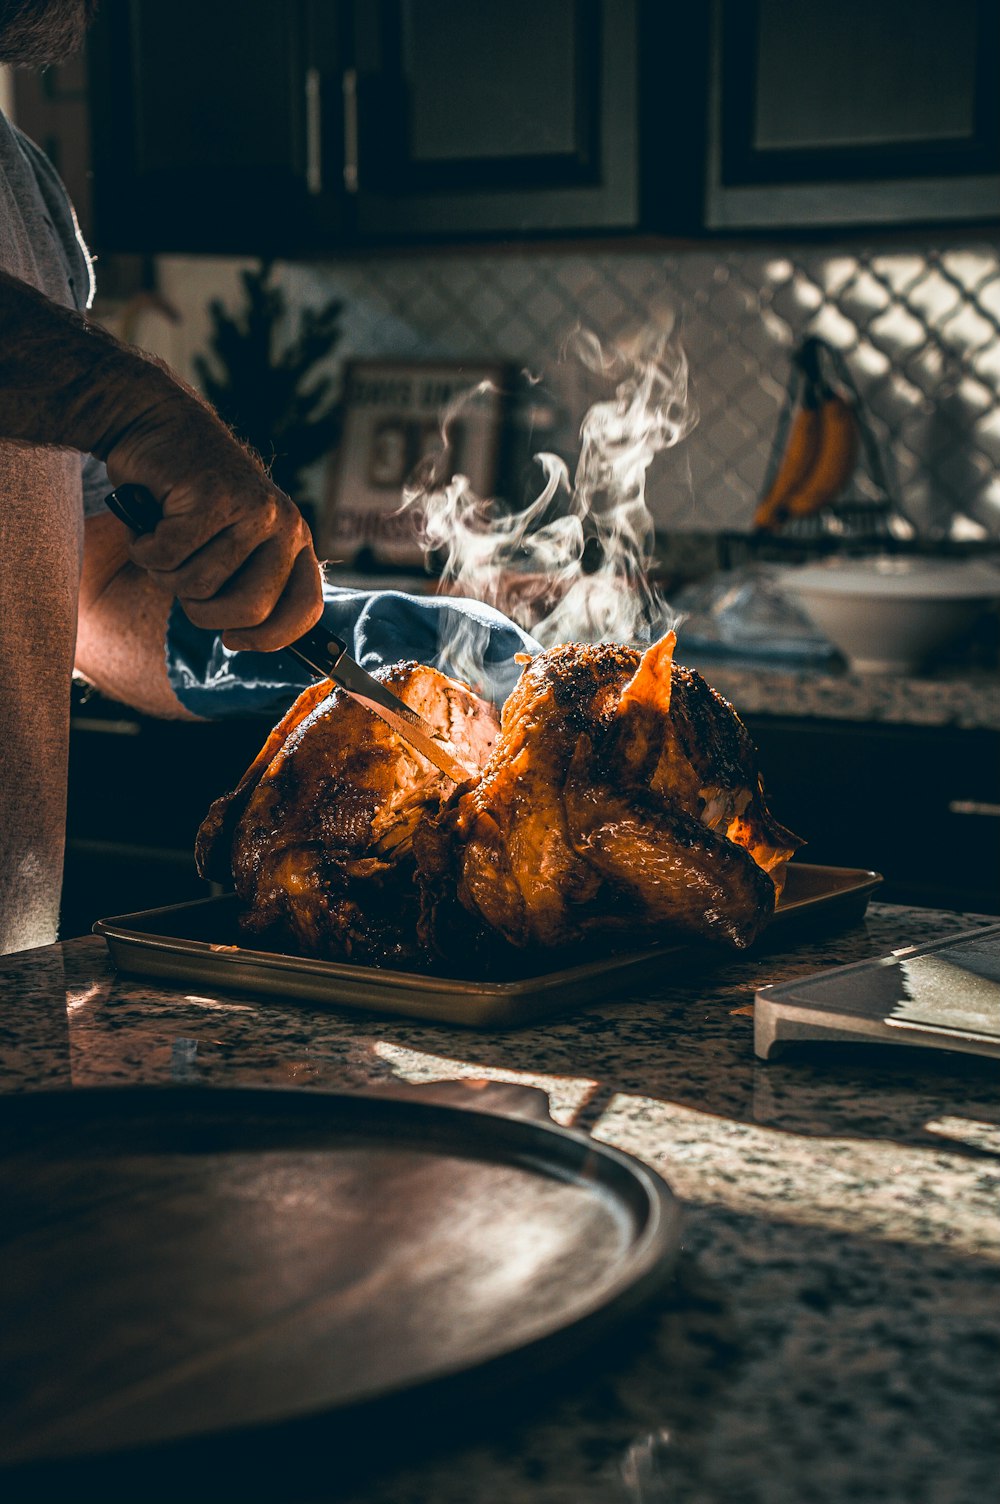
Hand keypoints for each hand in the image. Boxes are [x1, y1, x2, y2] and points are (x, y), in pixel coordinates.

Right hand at [106, 404, 323, 651]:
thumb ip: (247, 585)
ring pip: (200, 585)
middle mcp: (284, 525)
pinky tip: (148, 523)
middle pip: (250, 610)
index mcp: (295, 542)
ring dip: (166, 573)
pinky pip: (170, 555)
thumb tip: (250, 639)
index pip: (305, 609)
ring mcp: (252, 508)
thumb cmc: (189, 500)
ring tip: (164, 540)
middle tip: (182, 583)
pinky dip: (146, 548)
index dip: (270, 638)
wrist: (157, 426)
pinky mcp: (213, 494)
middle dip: (203, 611)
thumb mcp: (230, 545)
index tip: (234, 638)